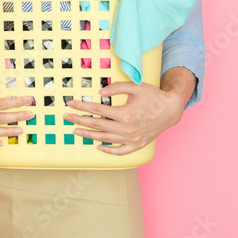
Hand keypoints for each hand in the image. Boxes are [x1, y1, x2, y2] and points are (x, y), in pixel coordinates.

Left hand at [64, 67, 195, 154]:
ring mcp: (132, 139)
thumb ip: (116, 87)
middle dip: (79, 120)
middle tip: (67, 117)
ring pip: (105, 139)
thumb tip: (100, 92)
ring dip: (89, 135)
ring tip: (76, 131)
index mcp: (125, 114)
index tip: (70, 104)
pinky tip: (98, 146)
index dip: (82, 106)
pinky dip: (108, 150)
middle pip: (97, 125)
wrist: (171, 110)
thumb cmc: (153, 96)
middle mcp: (127, 128)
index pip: (97, 110)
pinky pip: (120, 151)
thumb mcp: (136, 86)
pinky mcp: (137, 144)